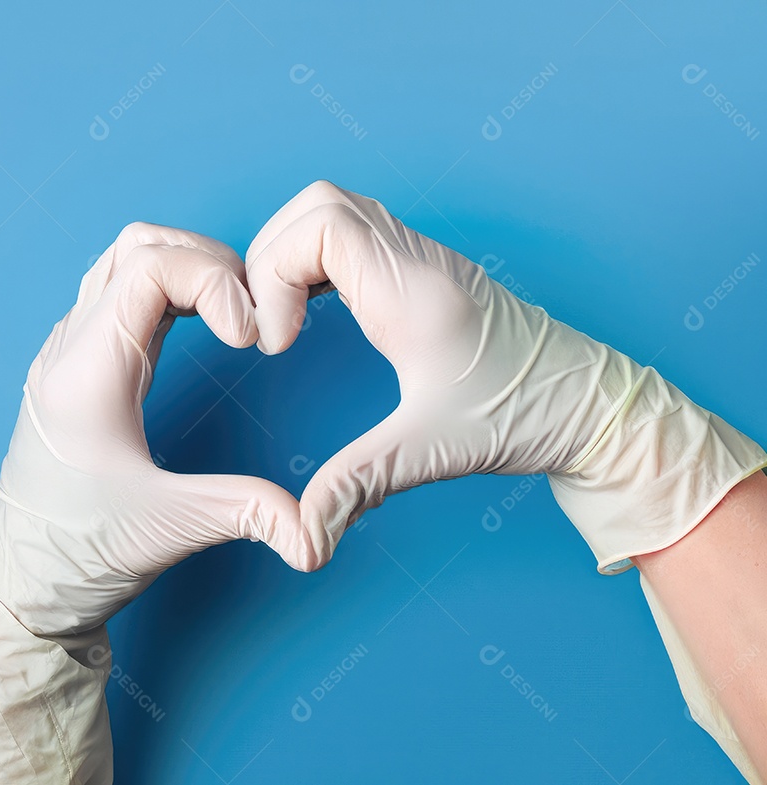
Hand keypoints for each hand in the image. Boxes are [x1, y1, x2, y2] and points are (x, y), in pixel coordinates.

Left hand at [0, 222, 317, 784]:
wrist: (23, 580)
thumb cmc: (79, 553)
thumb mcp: (169, 527)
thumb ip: (247, 513)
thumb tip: (313, 534)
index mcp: (87, 375)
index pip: (151, 267)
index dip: (216, 280)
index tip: (248, 336)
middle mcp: (69, 350)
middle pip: (137, 246)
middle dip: (206, 261)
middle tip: (249, 311)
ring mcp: (68, 353)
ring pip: (123, 260)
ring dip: (184, 268)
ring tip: (231, 312)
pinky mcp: (78, 366)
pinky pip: (118, 292)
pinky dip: (166, 289)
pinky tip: (200, 326)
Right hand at [245, 180, 765, 572]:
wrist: (590, 407)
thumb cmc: (528, 415)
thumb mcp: (434, 449)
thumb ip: (358, 485)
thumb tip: (302, 538)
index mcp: (415, 292)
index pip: (321, 225)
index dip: (274, 273)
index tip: (276, 342)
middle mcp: (417, 262)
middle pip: (318, 205)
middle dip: (270, 258)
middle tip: (268, 327)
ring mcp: (422, 262)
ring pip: (335, 213)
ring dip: (292, 256)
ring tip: (283, 321)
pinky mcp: (423, 276)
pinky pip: (354, 238)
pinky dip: (316, 264)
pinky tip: (311, 314)